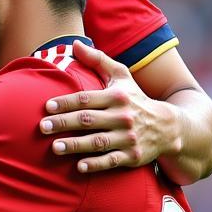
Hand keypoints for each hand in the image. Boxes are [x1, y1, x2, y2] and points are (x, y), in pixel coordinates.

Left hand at [40, 40, 179, 172]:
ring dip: (75, 145)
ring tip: (54, 148)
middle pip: (88, 120)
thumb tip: (73, 44)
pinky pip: (112, 161)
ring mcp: (128, 138)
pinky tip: (79, 167)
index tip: (46, 107)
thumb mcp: (121, 77)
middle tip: (42, 127)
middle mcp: (123, 117)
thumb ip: (97, 60)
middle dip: (64, 123)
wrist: (169, 127)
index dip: (65, 103)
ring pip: (97, 142)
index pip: (86, 99)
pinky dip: (96, 164)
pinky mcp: (132, 156)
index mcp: (117, 97)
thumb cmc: (135, 99)